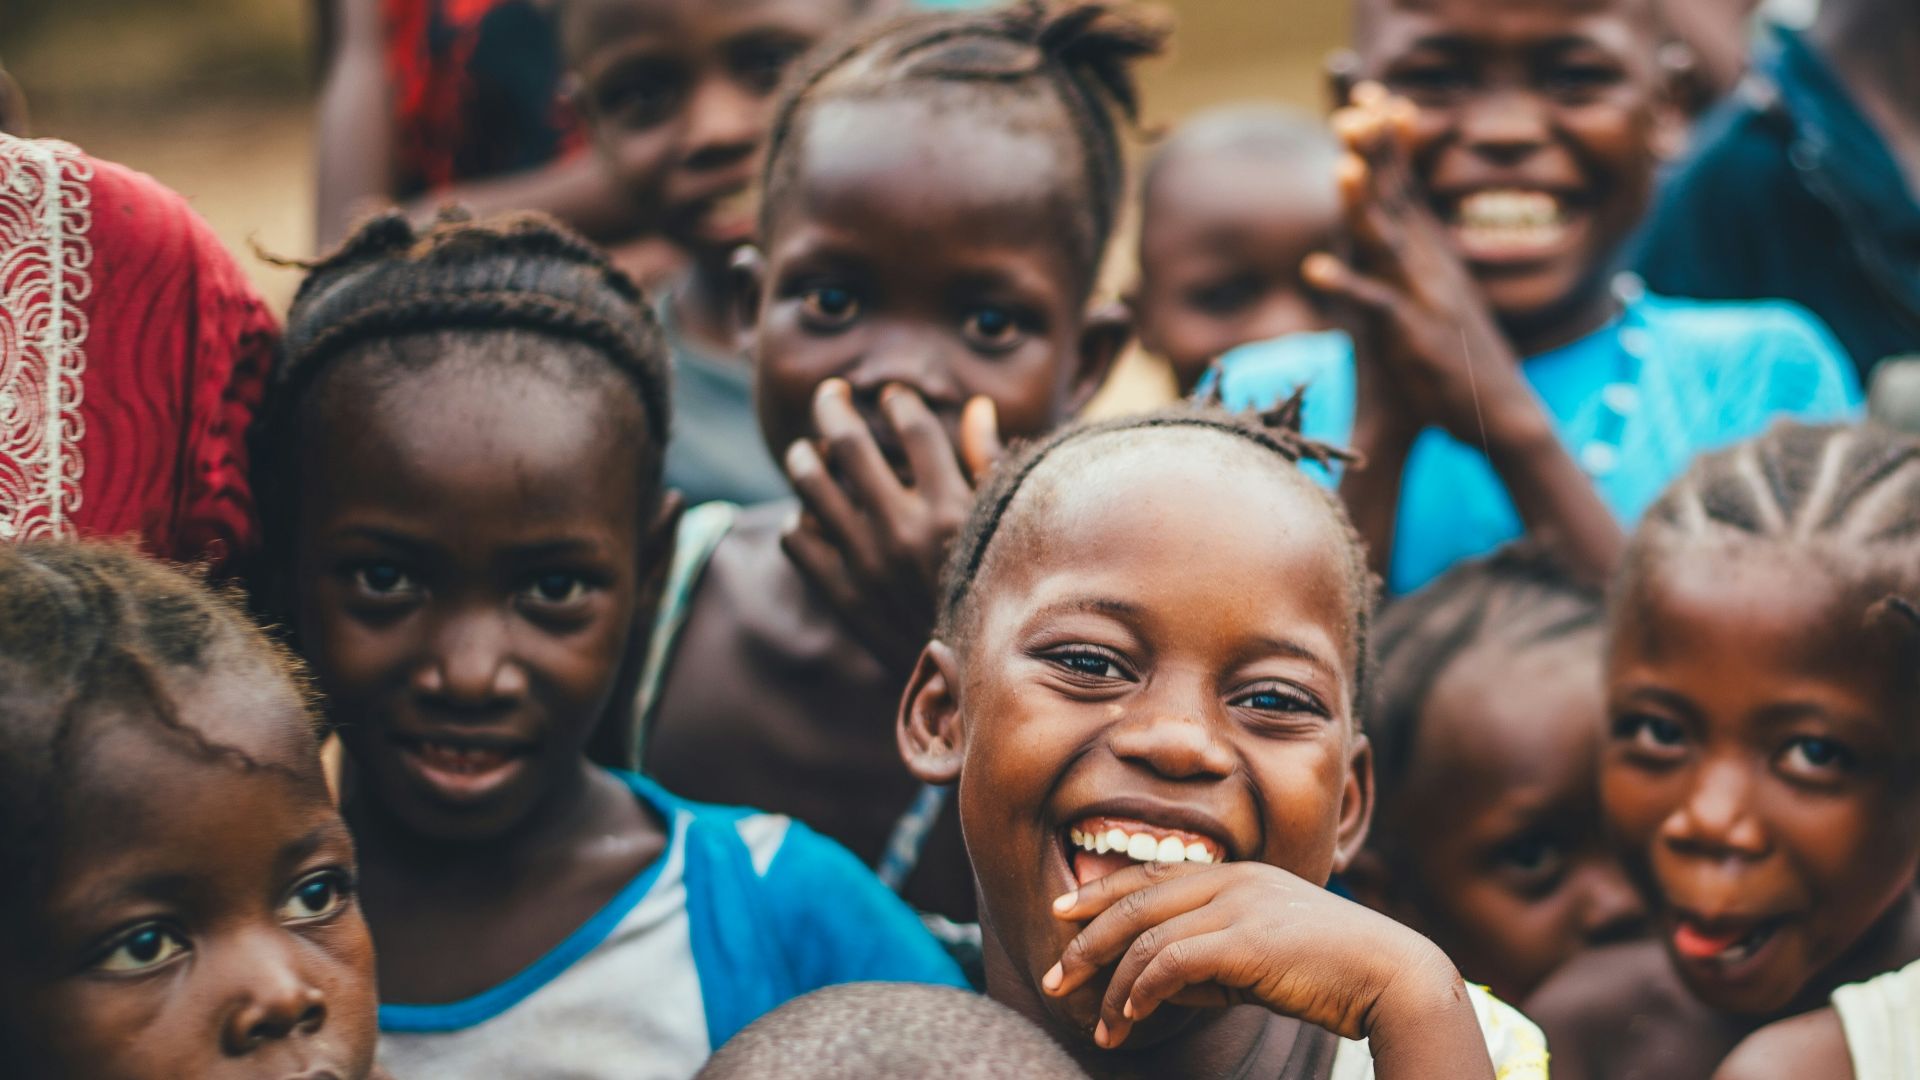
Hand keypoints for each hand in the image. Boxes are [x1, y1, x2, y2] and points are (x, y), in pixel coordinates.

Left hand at [781, 379, 1002, 671]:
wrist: (973, 680)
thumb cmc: (998, 594)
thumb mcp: (1004, 530)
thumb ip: (990, 465)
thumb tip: (978, 408)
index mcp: (952, 509)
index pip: (914, 428)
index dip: (899, 402)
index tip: (894, 398)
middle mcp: (904, 531)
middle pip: (851, 444)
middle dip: (834, 407)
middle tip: (830, 394)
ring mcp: (866, 563)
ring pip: (812, 485)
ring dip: (804, 456)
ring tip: (808, 450)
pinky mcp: (841, 594)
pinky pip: (797, 538)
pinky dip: (799, 520)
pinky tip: (812, 516)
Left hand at [1041, 860, 1464, 1050]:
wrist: (1392, 976)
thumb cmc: (1332, 972)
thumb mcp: (1262, 958)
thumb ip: (1212, 960)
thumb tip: (1156, 983)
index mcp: (1238, 874)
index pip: (1152, 876)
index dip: (1101, 893)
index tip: (1062, 913)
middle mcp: (1233, 880)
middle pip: (1135, 900)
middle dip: (1086, 939)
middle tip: (1055, 976)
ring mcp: (1239, 906)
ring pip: (1146, 937)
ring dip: (1112, 985)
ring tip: (1097, 1023)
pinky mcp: (1245, 942)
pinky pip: (1170, 963)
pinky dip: (1140, 991)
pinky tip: (1129, 1016)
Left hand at [1305, 84, 1537, 449]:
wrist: (1500, 416)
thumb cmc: (1460, 360)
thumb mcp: (1437, 299)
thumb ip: (1416, 264)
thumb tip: (1398, 232)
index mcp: (1436, 257)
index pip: (1409, 189)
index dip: (1390, 145)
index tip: (1372, 99)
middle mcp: (1433, 268)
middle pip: (1399, 201)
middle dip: (1376, 155)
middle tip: (1353, 110)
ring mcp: (1426, 299)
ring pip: (1389, 243)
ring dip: (1363, 206)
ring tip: (1341, 168)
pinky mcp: (1414, 337)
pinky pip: (1375, 306)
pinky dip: (1347, 286)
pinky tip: (1314, 269)